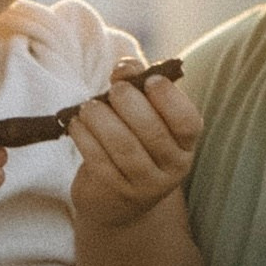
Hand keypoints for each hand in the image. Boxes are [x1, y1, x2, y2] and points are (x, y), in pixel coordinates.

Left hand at [68, 66, 201, 232]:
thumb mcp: (141, 112)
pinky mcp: (118, 193)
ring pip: (125, 148)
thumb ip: (137, 84)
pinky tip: (77, 125)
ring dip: (103, 120)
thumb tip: (125, 68)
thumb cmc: (132, 140)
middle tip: (113, 90)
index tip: (150, 80)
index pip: (188, 122)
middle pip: (154, 133)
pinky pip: (100, 162)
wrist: (115, 197)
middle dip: (130, 105)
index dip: (170, 99)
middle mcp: (173, 166)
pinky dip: (86, 139)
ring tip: (88, 106)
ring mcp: (147, 185)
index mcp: (185, 142)